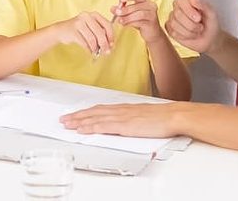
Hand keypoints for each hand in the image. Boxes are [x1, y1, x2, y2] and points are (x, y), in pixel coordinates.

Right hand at [54, 12, 113, 54]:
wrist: (61, 30)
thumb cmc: (79, 30)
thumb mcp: (91, 27)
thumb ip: (101, 33)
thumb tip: (110, 45)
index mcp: (94, 14)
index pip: (107, 24)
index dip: (111, 36)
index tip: (112, 45)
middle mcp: (87, 16)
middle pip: (100, 32)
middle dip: (104, 44)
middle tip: (106, 52)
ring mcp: (79, 23)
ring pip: (92, 39)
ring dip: (96, 48)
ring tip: (96, 52)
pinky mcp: (73, 31)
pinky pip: (84, 43)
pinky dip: (89, 49)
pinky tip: (89, 52)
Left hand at [60, 102, 180, 137]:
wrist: (173, 115)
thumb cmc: (163, 117)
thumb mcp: (144, 115)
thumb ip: (133, 118)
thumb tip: (127, 123)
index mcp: (125, 108)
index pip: (100, 108)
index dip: (86, 112)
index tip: (76, 114)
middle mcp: (120, 110)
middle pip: (94, 112)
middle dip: (77, 116)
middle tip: (64, 119)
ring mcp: (121, 117)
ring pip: (94, 118)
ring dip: (79, 121)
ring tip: (67, 124)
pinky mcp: (124, 125)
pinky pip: (103, 126)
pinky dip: (90, 127)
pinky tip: (82, 129)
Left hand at [112, 0, 163, 43]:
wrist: (152, 33)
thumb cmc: (141, 21)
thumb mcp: (131, 14)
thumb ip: (122, 10)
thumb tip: (112, 8)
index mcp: (146, 0)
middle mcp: (151, 6)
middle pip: (137, 5)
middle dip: (125, 9)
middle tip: (117, 12)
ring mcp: (152, 14)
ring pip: (139, 14)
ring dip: (127, 17)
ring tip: (120, 20)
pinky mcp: (151, 23)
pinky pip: (140, 22)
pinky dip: (131, 23)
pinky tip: (125, 25)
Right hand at [164, 0, 221, 53]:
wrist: (210, 38)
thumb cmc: (210, 24)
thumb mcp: (212, 13)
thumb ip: (204, 5)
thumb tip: (195, 1)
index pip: (183, 0)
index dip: (190, 10)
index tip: (199, 17)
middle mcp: (178, 6)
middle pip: (177, 13)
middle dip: (191, 24)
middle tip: (200, 27)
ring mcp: (173, 17)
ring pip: (174, 24)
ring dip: (189, 31)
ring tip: (197, 31)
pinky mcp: (170, 28)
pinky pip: (172, 32)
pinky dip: (184, 36)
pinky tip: (190, 35)